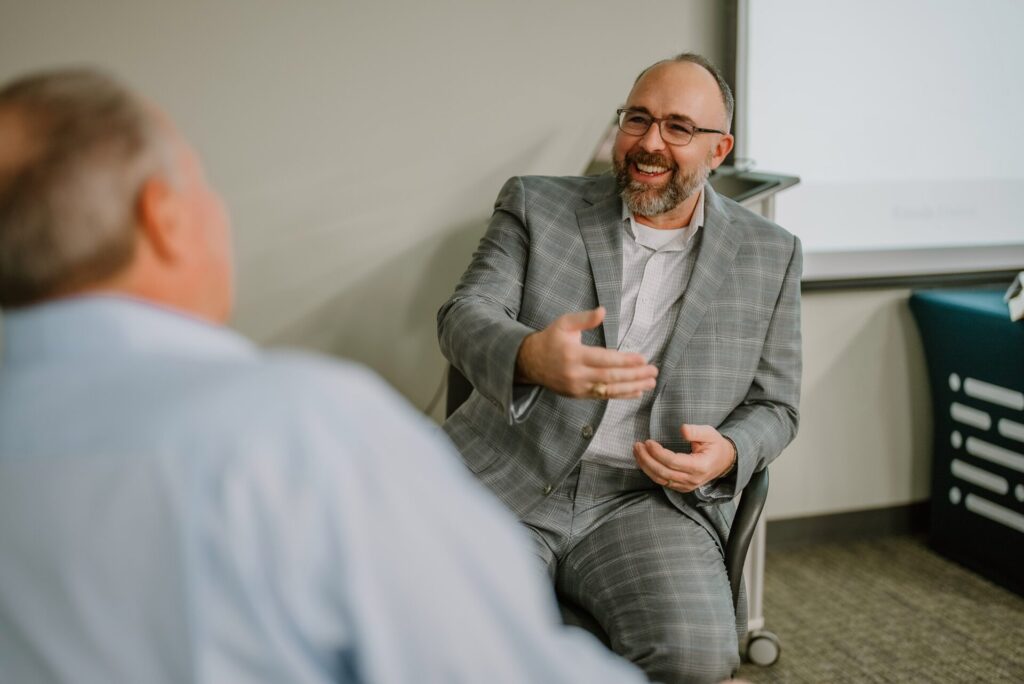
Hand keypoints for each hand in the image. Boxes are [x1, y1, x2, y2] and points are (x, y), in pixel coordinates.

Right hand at [515, 307, 657, 398]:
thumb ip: (584, 318)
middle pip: (610, 377)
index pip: (604, 359)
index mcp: (573, 354)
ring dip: (632, 387)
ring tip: (650, 383)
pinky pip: (603, 397)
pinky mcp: (578, 395)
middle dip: (634, 375)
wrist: (529, 362)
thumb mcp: (564, 323)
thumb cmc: (550, 339)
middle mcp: (576, 374)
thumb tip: (603, 311)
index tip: (642, 359)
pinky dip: (621, 395)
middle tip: (653, 371)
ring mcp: (577, 387)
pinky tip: (636, 392)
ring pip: (609, 390)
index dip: (624, 360)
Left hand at [633, 424, 735, 491]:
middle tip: (637, 446)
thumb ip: (696, 431)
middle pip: (663, 472)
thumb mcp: (710, 433)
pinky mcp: (681, 487)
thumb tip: (682, 429)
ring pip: (660, 479)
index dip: (658, 453)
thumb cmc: (715, 445)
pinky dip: (650, 472)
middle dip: (647, 459)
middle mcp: (692, 479)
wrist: (723, 462)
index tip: (648, 442)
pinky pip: (662, 482)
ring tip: (637, 452)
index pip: (673, 461)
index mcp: (700, 466)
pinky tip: (643, 461)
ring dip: (645, 466)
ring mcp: (686, 486)